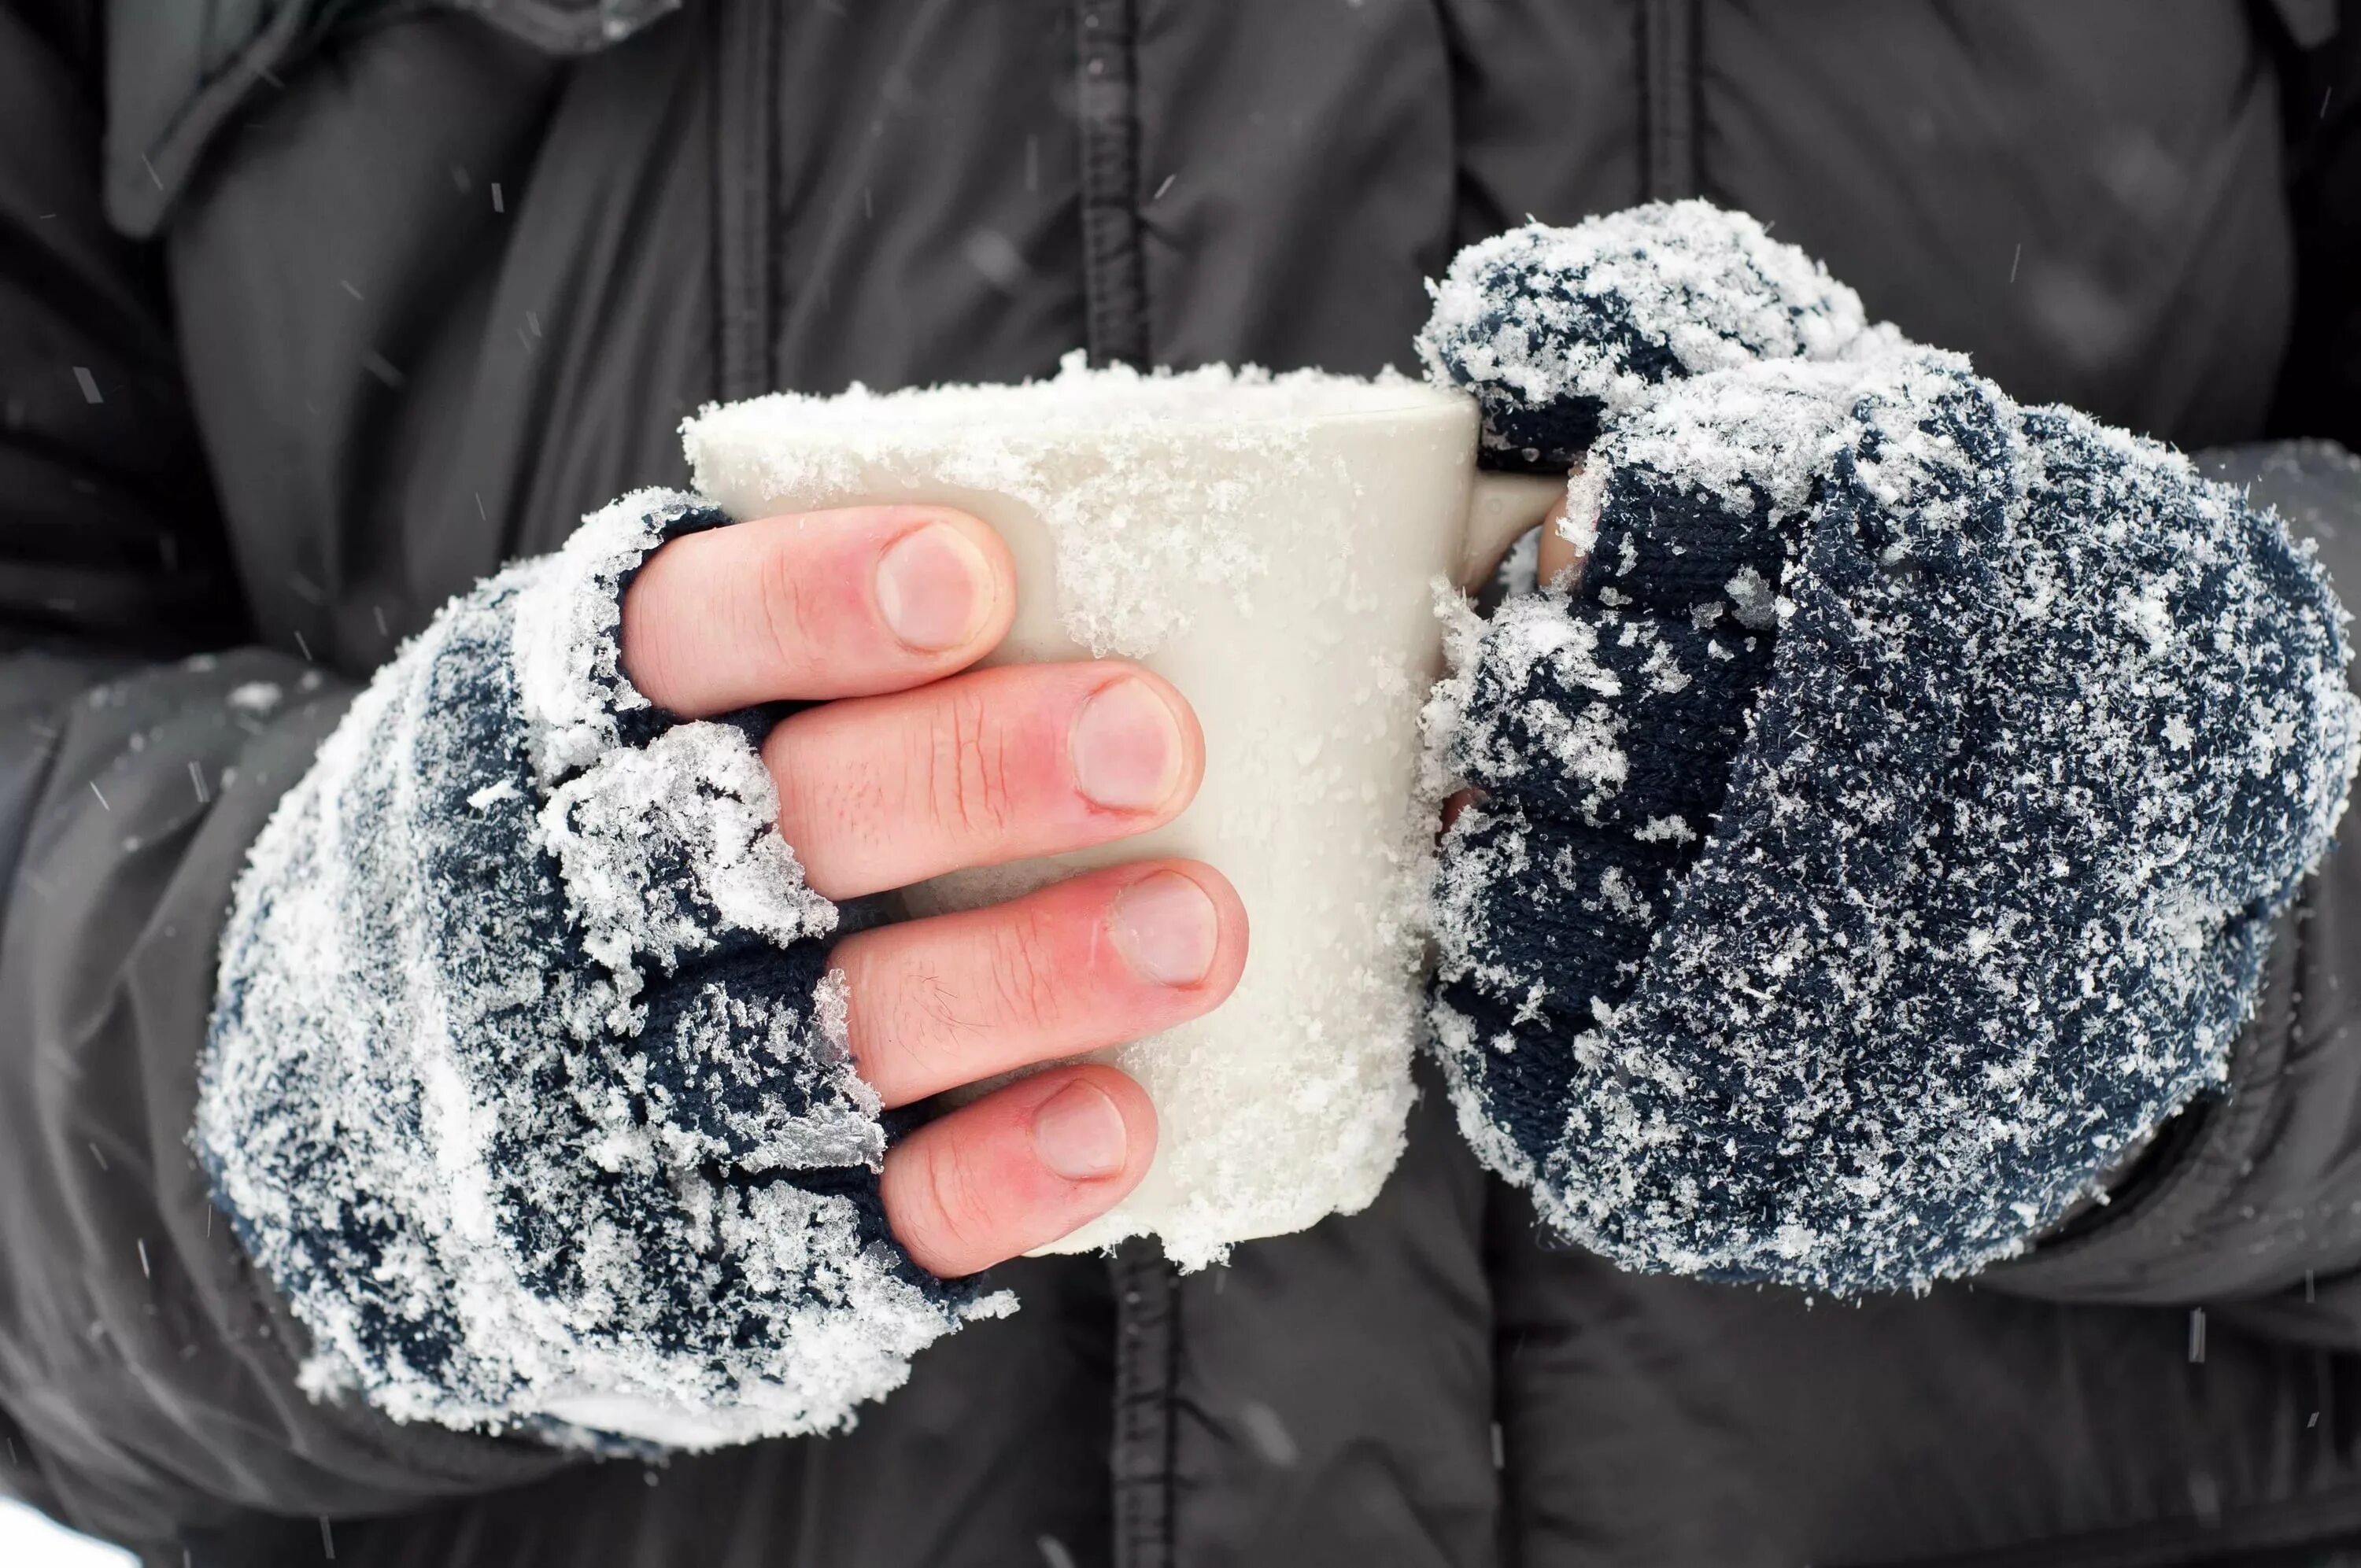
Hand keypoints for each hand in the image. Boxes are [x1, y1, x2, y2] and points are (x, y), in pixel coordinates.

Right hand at [619, 506, 1244, 1277]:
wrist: (405, 1130)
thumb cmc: (610, 844)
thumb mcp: (631, 709)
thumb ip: (794, 650)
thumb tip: (1068, 556)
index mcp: (571, 727)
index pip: (681, 641)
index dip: (815, 605)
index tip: (971, 577)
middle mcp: (591, 907)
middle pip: (778, 832)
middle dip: (969, 779)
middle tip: (1153, 741)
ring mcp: (650, 1087)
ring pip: (839, 1029)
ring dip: (1027, 975)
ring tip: (1197, 928)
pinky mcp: (729, 1239)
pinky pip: (868, 1213)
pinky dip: (995, 1171)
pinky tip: (1116, 1118)